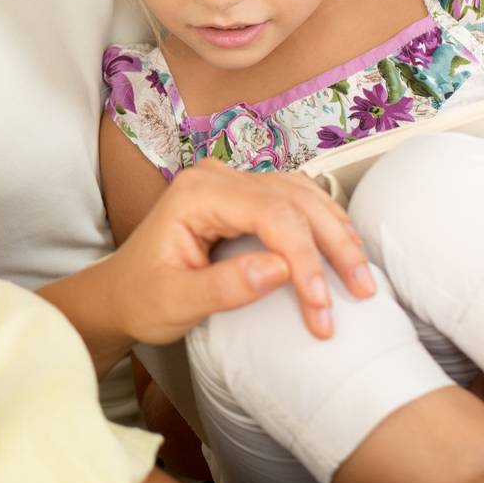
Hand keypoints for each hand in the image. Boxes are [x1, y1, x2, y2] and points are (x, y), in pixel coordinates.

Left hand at [105, 159, 374, 345]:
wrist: (121, 293)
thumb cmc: (141, 297)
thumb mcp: (175, 301)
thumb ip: (224, 286)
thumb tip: (280, 269)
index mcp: (196, 193)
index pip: (270, 213)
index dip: (303, 258)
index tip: (320, 305)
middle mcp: (216, 177)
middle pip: (293, 198)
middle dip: (332, 245)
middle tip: (362, 292)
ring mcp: (231, 183)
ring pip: (301, 194)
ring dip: (336, 232)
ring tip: (361, 276)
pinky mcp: (243, 197)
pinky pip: (295, 199)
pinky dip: (324, 224)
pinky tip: (343, 250)